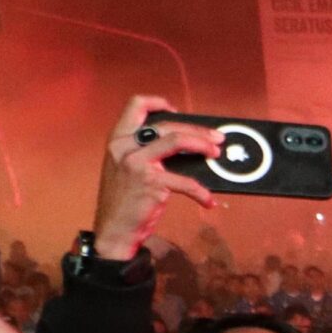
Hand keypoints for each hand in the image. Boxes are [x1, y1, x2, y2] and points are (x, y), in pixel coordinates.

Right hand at [92, 97, 219, 257]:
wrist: (114, 229)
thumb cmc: (126, 199)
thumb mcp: (128, 169)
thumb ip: (148, 153)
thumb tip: (188, 145)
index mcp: (117, 139)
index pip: (134, 105)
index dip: (157, 102)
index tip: (176, 110)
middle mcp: (124, 146)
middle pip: (167, 125)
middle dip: (197, 130)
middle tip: (217, 139)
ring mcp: (136, 163)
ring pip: (176, 141)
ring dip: (202, 145)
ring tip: (216, 155)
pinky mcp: (151, 182)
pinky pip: (185, 182)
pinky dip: (201, 192)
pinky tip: (209, 201)